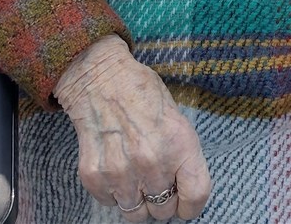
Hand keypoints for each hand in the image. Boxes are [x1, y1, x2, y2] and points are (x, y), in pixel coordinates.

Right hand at [55, 35, 210, 219]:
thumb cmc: (142, 92)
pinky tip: (116, 165)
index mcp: (180, 145)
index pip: (196, 197)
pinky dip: (114, 191)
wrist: (101, 79)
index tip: (184, 201)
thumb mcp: (176, 116)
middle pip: (163, 211)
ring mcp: (121, 173)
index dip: (191, 205)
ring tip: (135, 174)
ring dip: (137, 199)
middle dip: (162, 200)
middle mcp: (152, 163)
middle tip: (156, 181)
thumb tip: (183, 188)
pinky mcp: (95, 177)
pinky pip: (110, 202)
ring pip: (135, 214)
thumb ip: (182, 154)